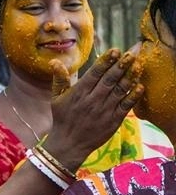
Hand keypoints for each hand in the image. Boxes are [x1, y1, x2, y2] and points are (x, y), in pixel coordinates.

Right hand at [45, 48, 142, 170]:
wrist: (68, 144)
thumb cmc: (62, 119)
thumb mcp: (56, 98)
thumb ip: (59, 79)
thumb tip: (55, 61)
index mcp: (79, 92)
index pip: (94, 73)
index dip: (106, 61)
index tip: (115, 50)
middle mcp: (92, 100)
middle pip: (110, 79)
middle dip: (121, 65)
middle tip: (132, 53)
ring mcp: (104, 110)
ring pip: (120, 90)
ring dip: (130, 77)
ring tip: (138, 65)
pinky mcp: (113, 120)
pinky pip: (126, 106)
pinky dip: (133, 96)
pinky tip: (140, 86)